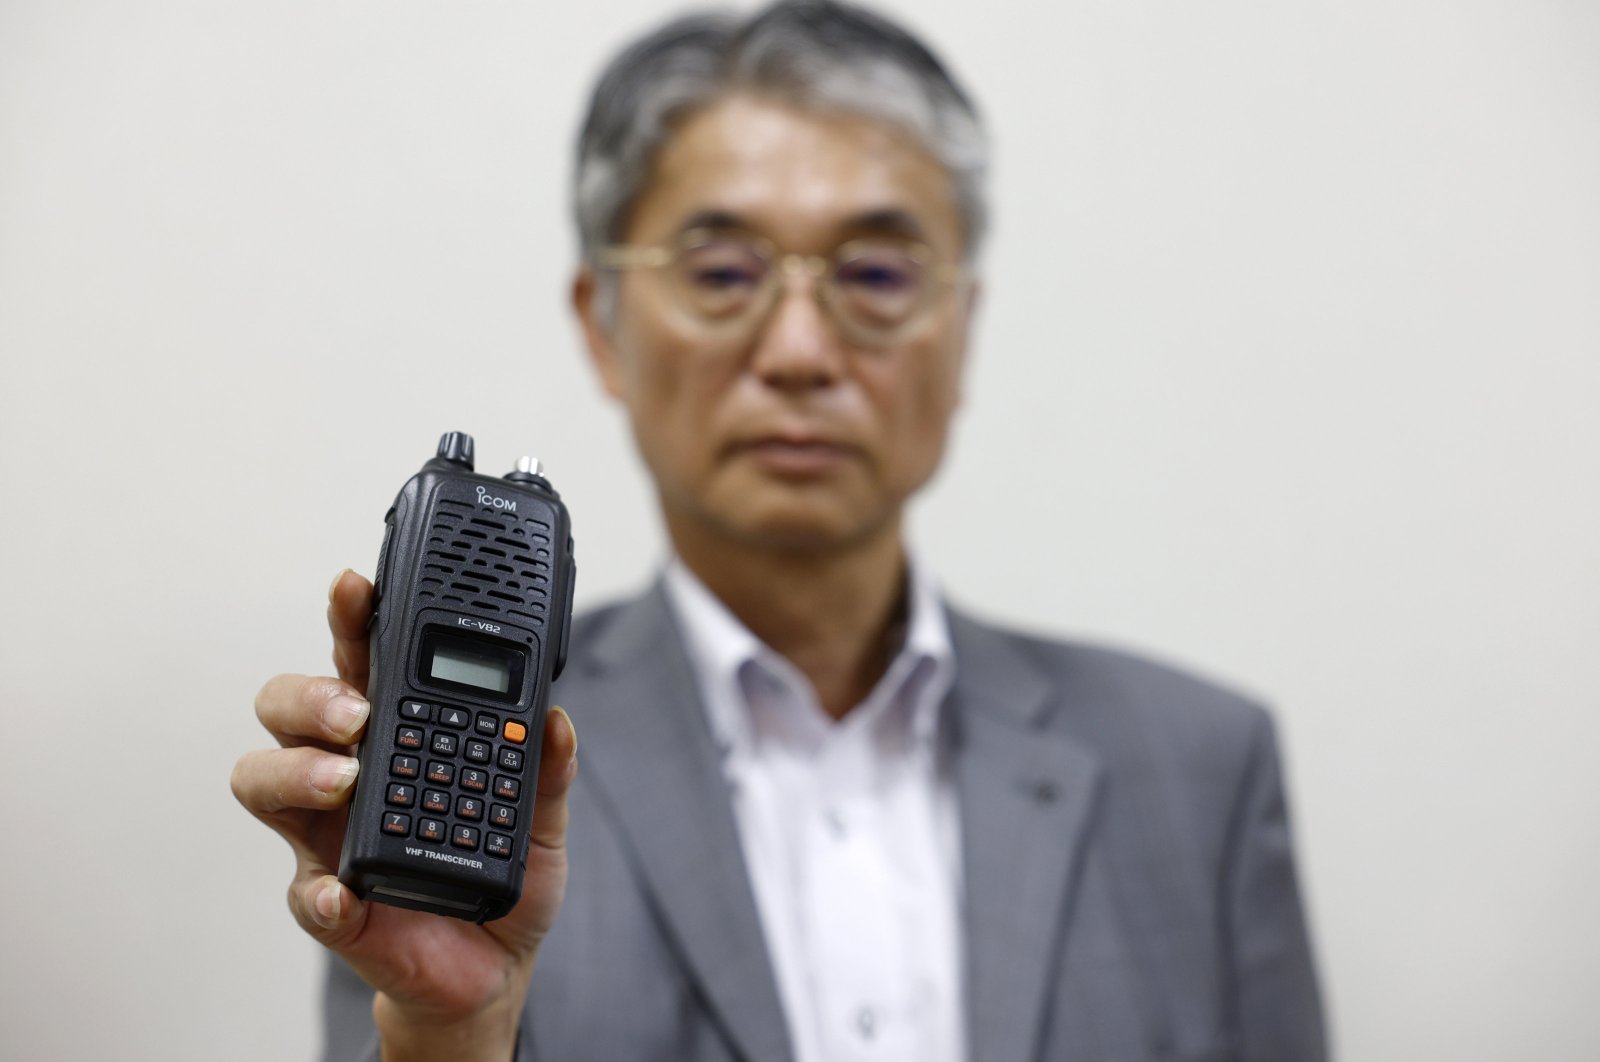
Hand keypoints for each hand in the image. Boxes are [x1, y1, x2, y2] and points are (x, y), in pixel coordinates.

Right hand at [231, 570, 577, 1060]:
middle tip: (356, 711)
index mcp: (396, 733)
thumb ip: (547, 768)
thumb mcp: (540, 816)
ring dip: (295, 771)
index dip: (351, 619)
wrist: (494, 968)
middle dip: (311, 694)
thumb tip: (555, 720)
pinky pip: (304, 894)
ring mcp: (327, 836)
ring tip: (344, 780)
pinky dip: (317, 892)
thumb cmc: (501, 873)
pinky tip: (341, 892)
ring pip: (263, 780)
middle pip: (290, 707)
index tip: (356, 585)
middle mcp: (347, 773)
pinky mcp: (332, 904)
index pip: (361, 662)